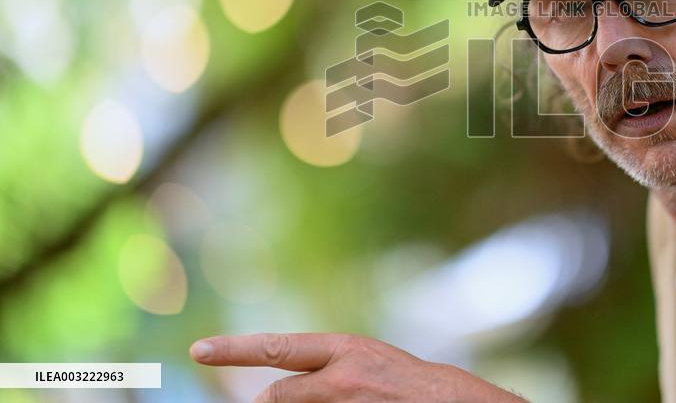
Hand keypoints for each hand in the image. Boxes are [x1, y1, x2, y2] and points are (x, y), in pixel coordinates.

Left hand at [189, 332, 528, 402]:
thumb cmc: (409, 385)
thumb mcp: (366, 364)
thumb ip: (325, 370)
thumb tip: (275, 388)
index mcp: (344, 349)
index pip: (276, 348)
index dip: (234, 349)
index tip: (197, 350)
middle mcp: (341, 376)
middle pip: (275, 396)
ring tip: (338, 398)